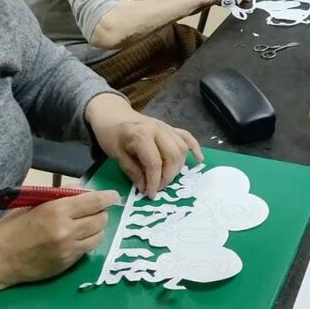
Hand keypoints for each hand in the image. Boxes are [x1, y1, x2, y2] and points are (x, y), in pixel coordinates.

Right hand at [0, 189, 119, 297]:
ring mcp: (68, 250)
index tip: (114, 196)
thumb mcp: (35, 203)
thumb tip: (84, 191)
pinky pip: (87, 250)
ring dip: (96, 229)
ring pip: (99, 236)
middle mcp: (67, 230)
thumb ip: (61, 197)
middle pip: (101, 219)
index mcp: (57, 210)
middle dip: (101, 212)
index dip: (108, 197)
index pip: (94, 201)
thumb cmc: (12, 226)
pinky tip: (76, 239)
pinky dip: (86, 242)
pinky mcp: (66, 265)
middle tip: (95, 210)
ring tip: (86, 225)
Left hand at [85, 93, 202, 197]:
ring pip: (181, 148)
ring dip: (178, 167)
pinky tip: (199, 159)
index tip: (149, 194)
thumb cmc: (111, 134)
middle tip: (158, 188)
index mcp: (142, 136)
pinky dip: (194, 147)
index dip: (154, 181)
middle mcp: (158, 130)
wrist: (112, 114)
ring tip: (167, 178)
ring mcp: (166, 127)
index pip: (154, 163)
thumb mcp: (116, 155)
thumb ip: (132, 171)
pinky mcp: (170, 128)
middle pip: (172, 156)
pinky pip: (186, 136)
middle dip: (167, 176)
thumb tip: (145, 188)